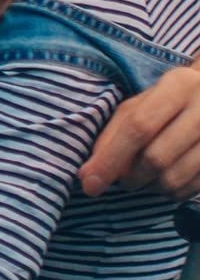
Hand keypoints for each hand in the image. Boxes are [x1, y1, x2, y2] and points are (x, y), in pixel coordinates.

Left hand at [81, 58, 199, 199]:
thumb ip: (115, 132)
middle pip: (157, 157)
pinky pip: (193, 189)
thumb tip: (93, 172)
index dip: (110, 158)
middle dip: (131, 177)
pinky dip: (172, 192)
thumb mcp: (142, 103)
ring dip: (150, 187)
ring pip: (175, 178)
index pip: (138, 127)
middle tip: (122, 180)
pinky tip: (165, 181)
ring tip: (144, 178)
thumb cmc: (172, 99)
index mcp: (178, 86)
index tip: (90, 183)